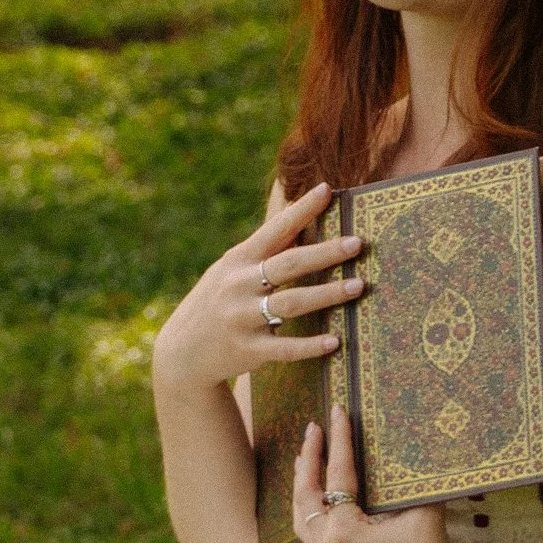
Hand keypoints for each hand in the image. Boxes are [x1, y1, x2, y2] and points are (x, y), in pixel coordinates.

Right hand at [151, 183, 363, 398]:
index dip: (301, 210)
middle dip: (325, 253)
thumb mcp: (232, 270)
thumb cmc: (218, 301)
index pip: (274, 230)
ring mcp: (242, 319)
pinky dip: (310, 345)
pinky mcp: (249, 350)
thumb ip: (265, 251)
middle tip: (357, 243)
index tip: (327, 190)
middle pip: (288, 265)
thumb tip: (304, 222)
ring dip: (327, 294)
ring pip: (291, 304)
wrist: (184, 352)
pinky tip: (336, 341)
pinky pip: (285, 348)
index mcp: (238, 261)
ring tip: (358, 286)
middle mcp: (238, 286)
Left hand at [288, 403, 464, 542]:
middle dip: (308, 459)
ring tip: (305, 459)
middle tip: (313, 429)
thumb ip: (412, 481)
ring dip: (302, 486)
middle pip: (305, 496)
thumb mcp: (423, 513)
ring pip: (302, 517)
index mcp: (343, 530)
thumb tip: (409, 447)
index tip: (337, 413)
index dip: (338, 441)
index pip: (337, 475)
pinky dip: (310, 508)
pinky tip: (319, 497)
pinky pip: (313, 531)